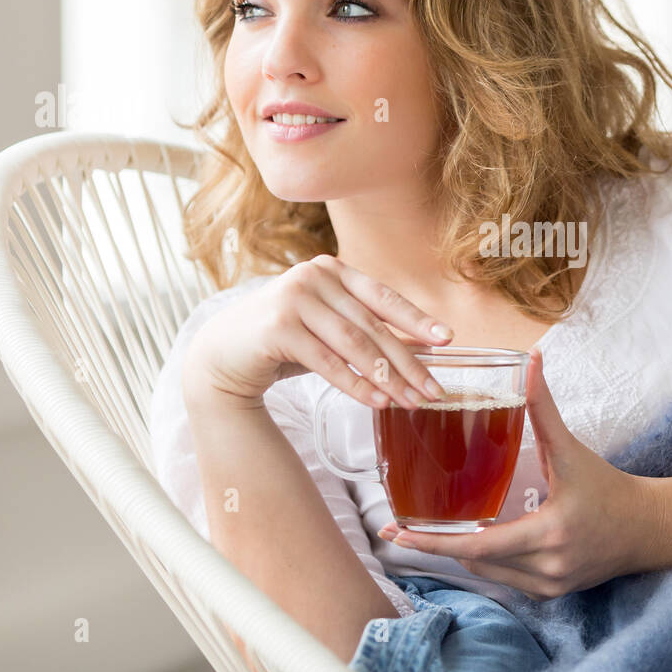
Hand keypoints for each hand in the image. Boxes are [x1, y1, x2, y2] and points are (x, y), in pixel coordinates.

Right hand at [183, 254, 451, 411]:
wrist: (224, 353)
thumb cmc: (284, 340)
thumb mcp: (328, 327)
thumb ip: (366, 329)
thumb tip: (423, 349)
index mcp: (331, 270)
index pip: (384, 297)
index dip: (418, 319)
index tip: (448, 341)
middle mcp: (313, 277)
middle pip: (373, 326)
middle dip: (408, 361)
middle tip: (434, 389)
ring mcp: (293, 299)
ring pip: (353, 344)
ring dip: (387, 376)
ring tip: (411, 400)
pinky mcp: (276, 328)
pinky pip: (327, 362)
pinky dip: (355, 384)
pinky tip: (377, 401)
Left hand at [376, 347, 664, 599]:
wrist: (647, 528)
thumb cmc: (609, 486)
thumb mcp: (572, 449)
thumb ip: (544, 407)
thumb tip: (531, 358)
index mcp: (550, 532)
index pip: (480, 547)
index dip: (435, 542)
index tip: (398, 531)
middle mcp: (548, 567)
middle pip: (477, 563)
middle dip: (437, 546)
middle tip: (396, 528)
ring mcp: (550, 586)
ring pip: (488, 574)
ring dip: (461, 553)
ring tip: (429, 530)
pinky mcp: (553, 594)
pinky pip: (506, 580)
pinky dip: (486, 562)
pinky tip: (471, 541)